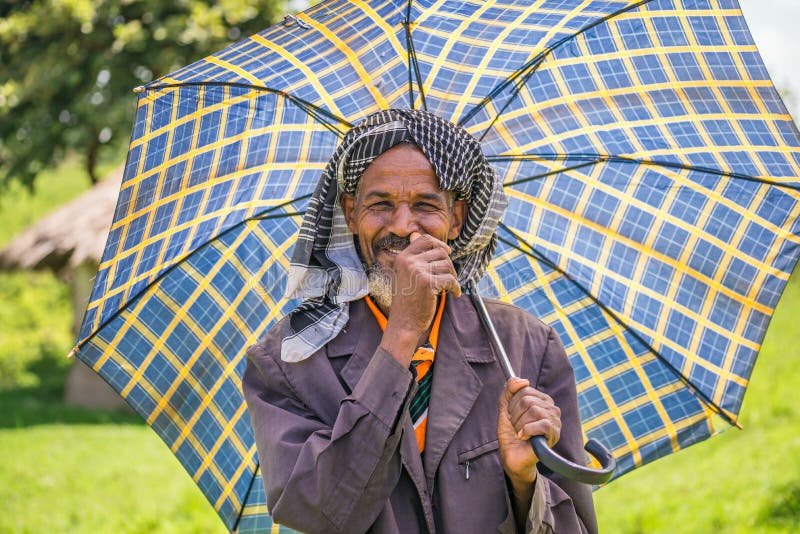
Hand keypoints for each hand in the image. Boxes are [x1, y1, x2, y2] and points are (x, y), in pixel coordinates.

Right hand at [380, 232, 460, 365]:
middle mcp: (408, 261)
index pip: (424, 239)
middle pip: (440, 252)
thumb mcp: (405, 274)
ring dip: (452, 276)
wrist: (404, 323)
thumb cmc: (407, 300)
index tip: (447, 252)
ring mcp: (418, 271)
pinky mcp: (428, 283)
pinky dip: (456, 287)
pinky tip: (454, 294)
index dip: (438, 243)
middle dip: (448, 264)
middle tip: (449, 278)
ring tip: (450, 287)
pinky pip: (450, 279)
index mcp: (402, 257)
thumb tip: (415, 234)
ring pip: (447, 265)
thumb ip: (413, 256)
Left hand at [497, 378, 561, 490]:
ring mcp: (555, 421)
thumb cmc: (511, 433)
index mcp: (542, 400)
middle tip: (516, 426)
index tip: (512, 415)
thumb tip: (523, 380)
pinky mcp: (555, 434)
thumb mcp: (505, 408)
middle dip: (515, 415)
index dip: (513, 404)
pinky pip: (541, 424)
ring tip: (520, 433)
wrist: (511, 455)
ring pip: (534, 411)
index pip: (524, 390)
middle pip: (528, 400)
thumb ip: (510, 390)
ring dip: (520, 424)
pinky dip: (526, 431)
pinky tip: (524, 437)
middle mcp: (552, 409)